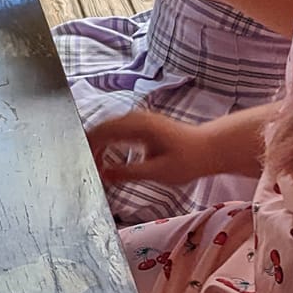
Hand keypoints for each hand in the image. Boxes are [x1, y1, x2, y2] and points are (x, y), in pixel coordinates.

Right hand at [86, 109, 213, 191]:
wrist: (210, 148)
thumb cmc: (188, 160)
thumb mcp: (158, 172)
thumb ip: (129, 173)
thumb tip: (103, 174)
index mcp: (138, 126)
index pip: (101, 132)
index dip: (87, 148)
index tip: (81, 165)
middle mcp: (136, 118)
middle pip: (101, 128)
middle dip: (89, 147)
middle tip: (85, 169)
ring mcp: (139, 119)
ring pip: (107, 128)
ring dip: (97, 145)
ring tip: (93, 165)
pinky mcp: (142, 124)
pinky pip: (116, 129)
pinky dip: (107, 142)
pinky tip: (106, 157)